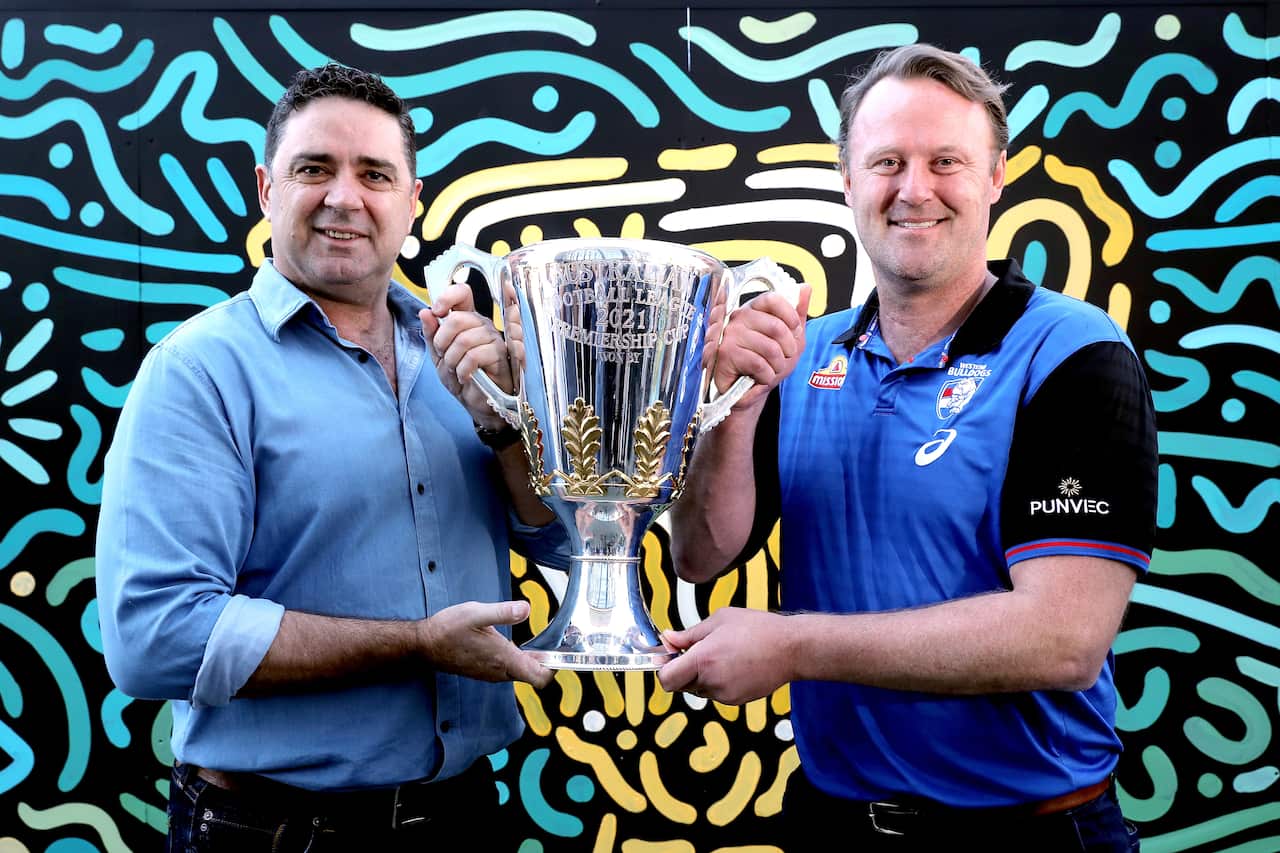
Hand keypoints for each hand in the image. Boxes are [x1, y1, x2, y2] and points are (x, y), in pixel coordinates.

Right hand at [417, 600, 551, 687]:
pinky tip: (511, 643)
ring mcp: (491, 673)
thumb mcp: (476, 613)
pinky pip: (507, 669)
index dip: (554, 668)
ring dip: (530, 660)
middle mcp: (500, 672)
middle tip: (553, 641)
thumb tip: (526, 609)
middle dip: (545, 661)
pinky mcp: (483, 670)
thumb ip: (503, 612)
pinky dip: (515, 660)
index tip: (559, 651)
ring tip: (536, 642)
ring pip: (520, 672)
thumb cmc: (448, 629)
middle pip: (533, 675)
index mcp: (504, 660)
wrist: (424, 645)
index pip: (540, 678)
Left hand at [419, 285, 511, 430]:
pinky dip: (463, 370)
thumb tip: (425, 312)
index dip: (447, 297)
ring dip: (452, 360)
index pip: (462, 293)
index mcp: (468, 319)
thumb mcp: (439, 356)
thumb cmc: (461, 377)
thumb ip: (431, 334)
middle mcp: (482, 325)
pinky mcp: (501, 355)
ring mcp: (494, 338)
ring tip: (456, 370)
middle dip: (442, 342)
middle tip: (443, 356)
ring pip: (464, 339)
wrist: (477, 403)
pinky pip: (475, 355)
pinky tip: (466, 376)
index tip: (436, 312)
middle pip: (458, 318)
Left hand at [658, 607, 794, 704]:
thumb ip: (689, 634)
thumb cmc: (757, 629)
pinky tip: (735, 665)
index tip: (670, 658)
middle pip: (681, 685)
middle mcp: (712, 681)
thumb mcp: (719, 620)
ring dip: (702, 676)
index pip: (666, 679)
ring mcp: (725, 695)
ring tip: (724, 655)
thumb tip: (668, 639)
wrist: (791, 648)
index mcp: (703, 660)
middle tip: (700, 651)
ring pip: (699, 689)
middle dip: (684, 670)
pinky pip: (716, 693)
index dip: (664, 669)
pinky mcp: (737, 701)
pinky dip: (718, 682)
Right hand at [705, 284, 811, 409]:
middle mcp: (739, 317)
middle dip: (788, 349)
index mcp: (754, 309)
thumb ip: (798, 314)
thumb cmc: (768, 363)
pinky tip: (759, 377)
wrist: (750, 390)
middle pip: (775, 327)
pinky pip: (758, 363)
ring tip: (771, 370)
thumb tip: (806, 287)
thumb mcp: (791, 339)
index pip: (772, 299)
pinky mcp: (726, 353)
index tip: (795, 330)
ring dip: (778, 366)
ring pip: (769, 348)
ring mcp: (731, 335)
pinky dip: (766, 376)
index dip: (789, 315)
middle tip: (784, 358)